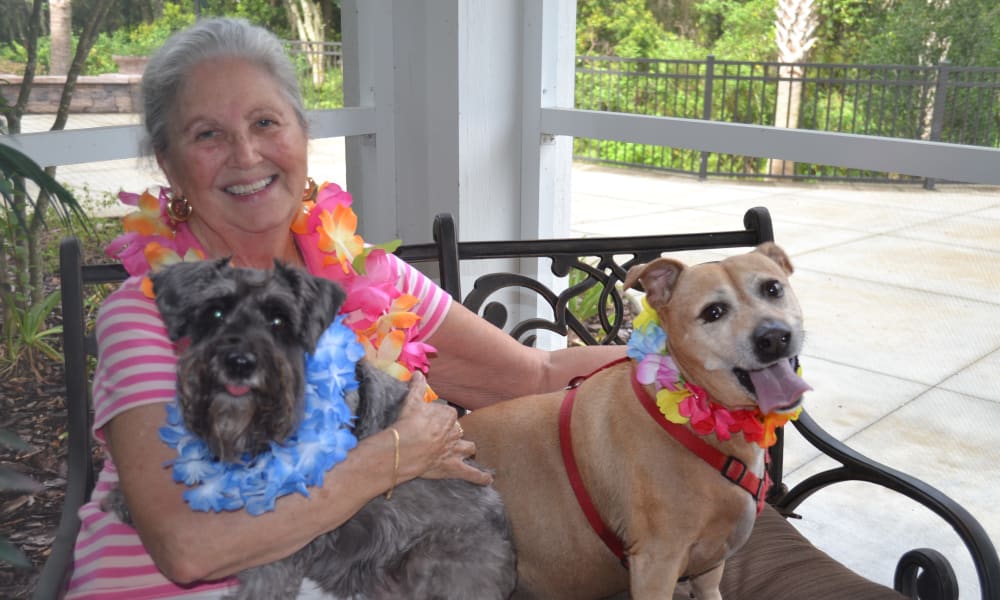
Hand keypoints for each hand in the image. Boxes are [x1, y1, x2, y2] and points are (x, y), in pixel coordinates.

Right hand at [392, 371, 492, 485]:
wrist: (407, 446)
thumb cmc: (409, 422)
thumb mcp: (411, 401)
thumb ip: (417, 387)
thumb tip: (417, 373)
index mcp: (448, 415)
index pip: (448, 415)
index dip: (440, 419)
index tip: (431, 422)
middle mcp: (454, 432)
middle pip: (458, 431)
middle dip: (453, 434)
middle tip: (445, 437)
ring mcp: (455, 450)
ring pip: (468, 448)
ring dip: (468, 449)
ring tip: (470, 451)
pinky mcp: (453, 466)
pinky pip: (471, 473)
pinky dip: (480, 477)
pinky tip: (488, 480)